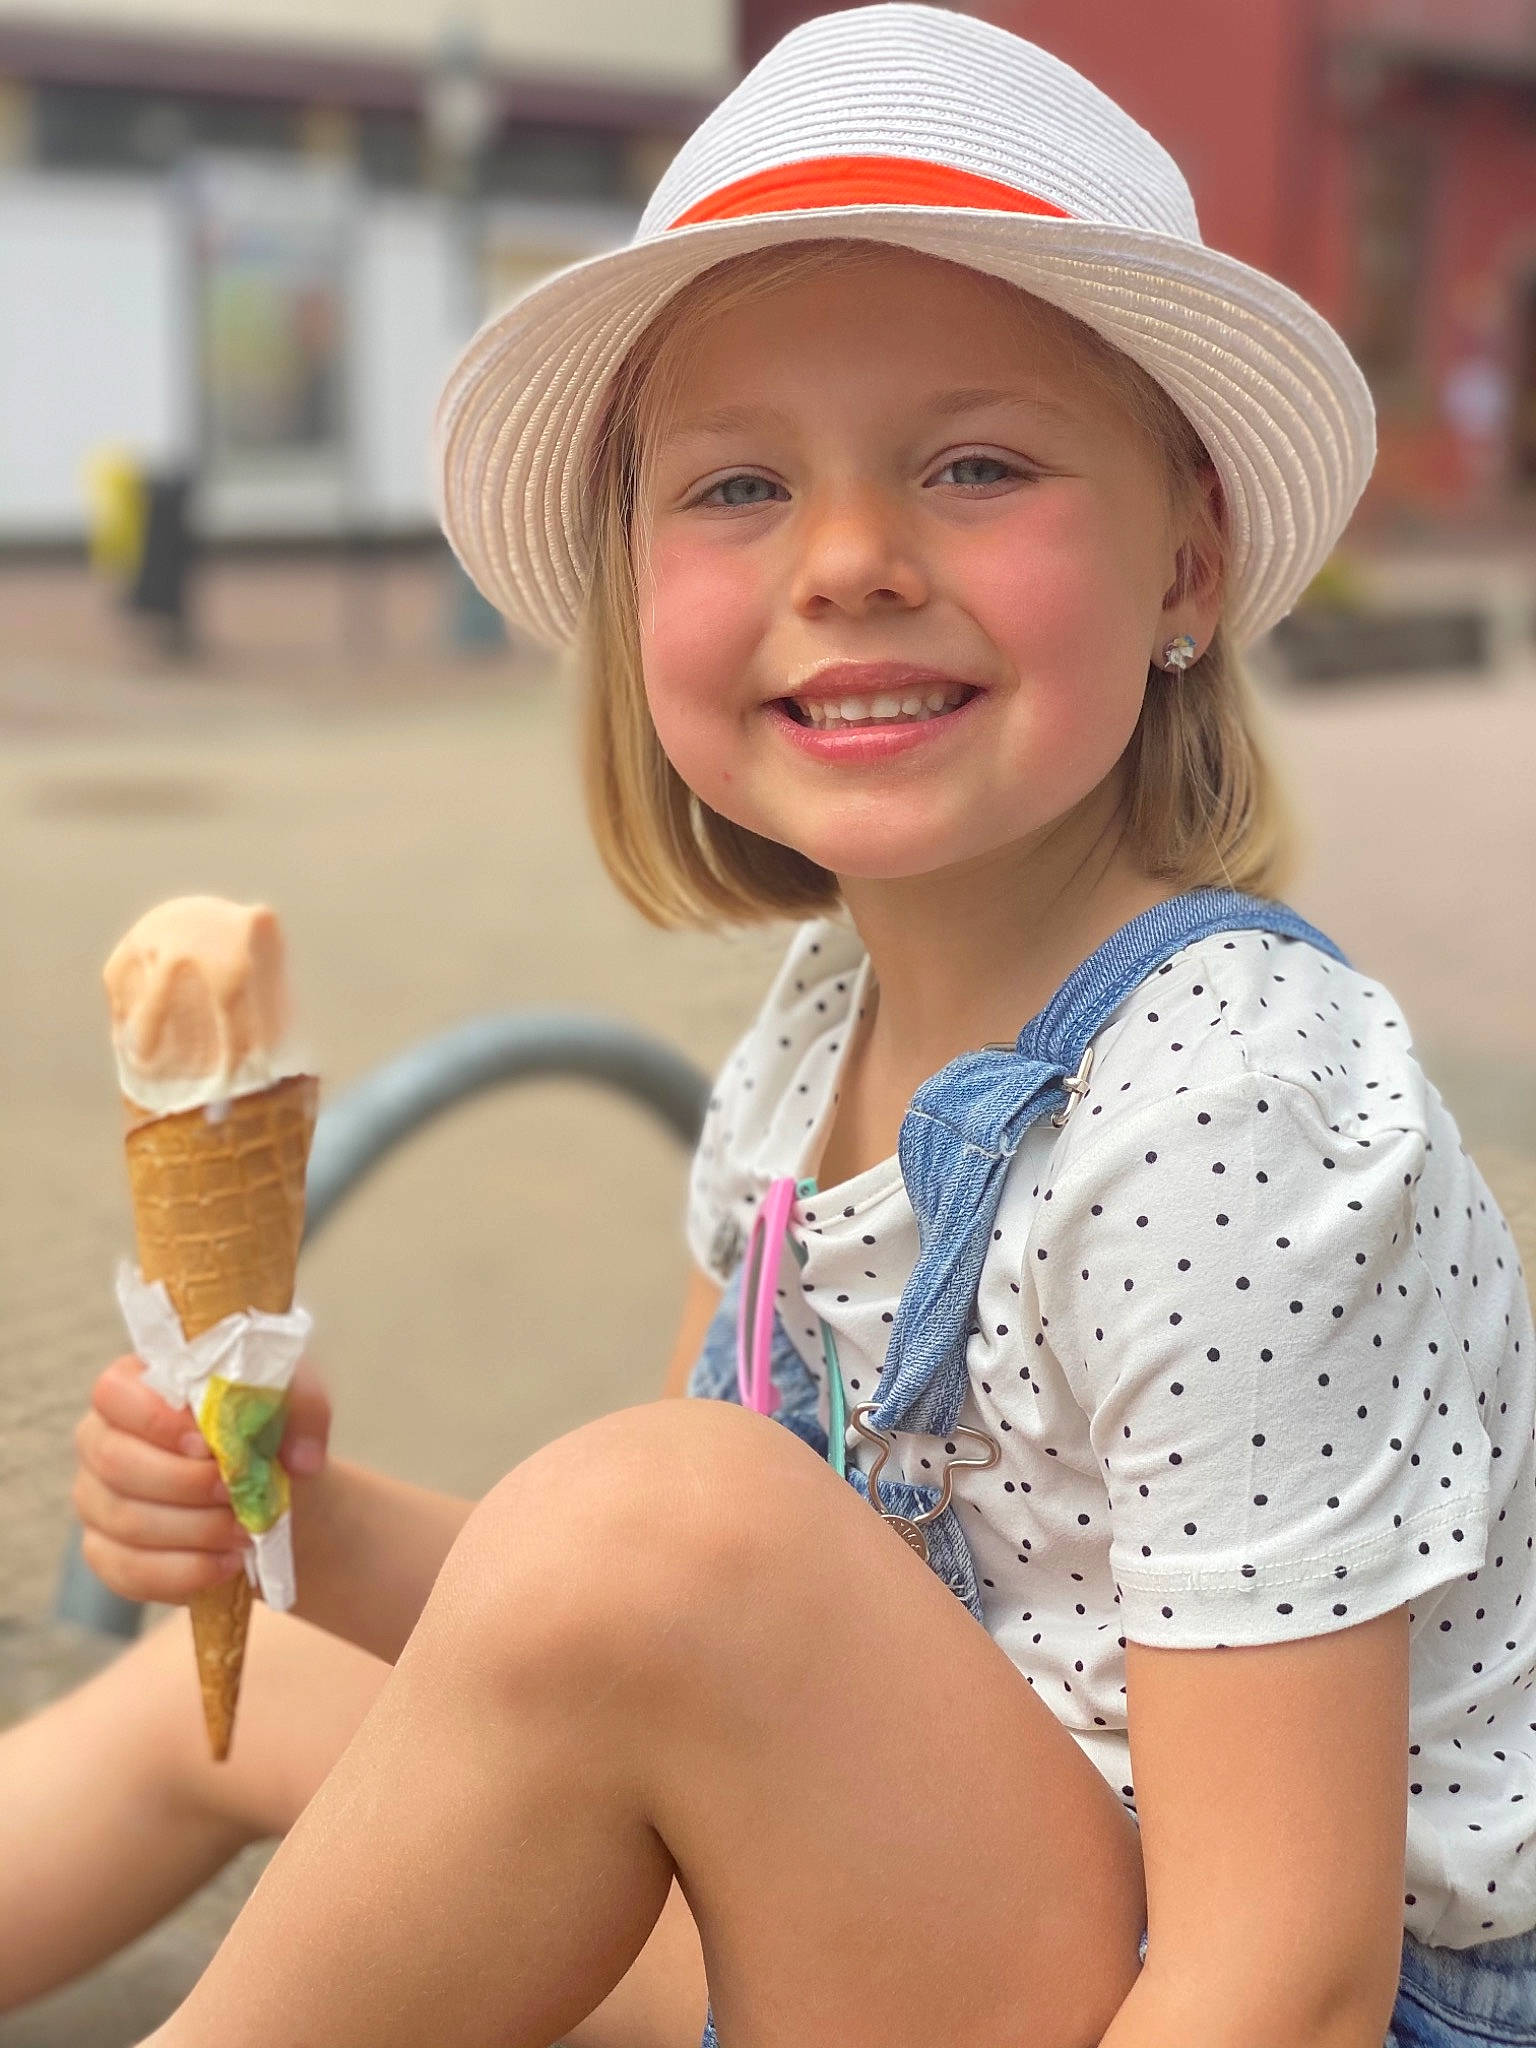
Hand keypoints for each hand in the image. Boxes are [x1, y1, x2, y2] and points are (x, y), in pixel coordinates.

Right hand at [72, 1353, 331, 1604]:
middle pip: (115, 1462)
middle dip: (183, 1483)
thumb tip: (301, 1458)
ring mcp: (97, 1500)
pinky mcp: (107, 1554)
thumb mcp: (293, 1403)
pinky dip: (184, 1572)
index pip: (113, 1392)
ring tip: (244, 1531)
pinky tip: (226, 1564)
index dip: (156, 1420)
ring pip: (125, 1521)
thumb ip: (301, 1410)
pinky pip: (129, 1571)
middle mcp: (103, 1441)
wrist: (274, 1490)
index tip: (209, 1443)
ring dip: (194, 1530)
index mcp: (135, 1387)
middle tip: (235, 1492)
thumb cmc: (267, 1432)